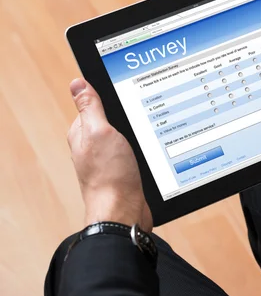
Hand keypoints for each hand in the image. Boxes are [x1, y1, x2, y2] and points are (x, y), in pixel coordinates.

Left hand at [67, 78, 152, 231]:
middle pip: (111, 120)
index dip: (110, 99)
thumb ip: (90, 107)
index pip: (93, 104)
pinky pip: (133, 153)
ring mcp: (108, 161)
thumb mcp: (99, 131)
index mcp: (81, 133)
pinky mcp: (123, 172)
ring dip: (136, 137)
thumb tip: (77, 83)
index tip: (127, 98)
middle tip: (139, 119)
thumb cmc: (109, 176)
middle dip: (126, 118)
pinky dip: (142, 151)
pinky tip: (148, 154)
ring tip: (144, 139)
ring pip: (125, 137)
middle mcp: (92, 147)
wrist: (123, 212)